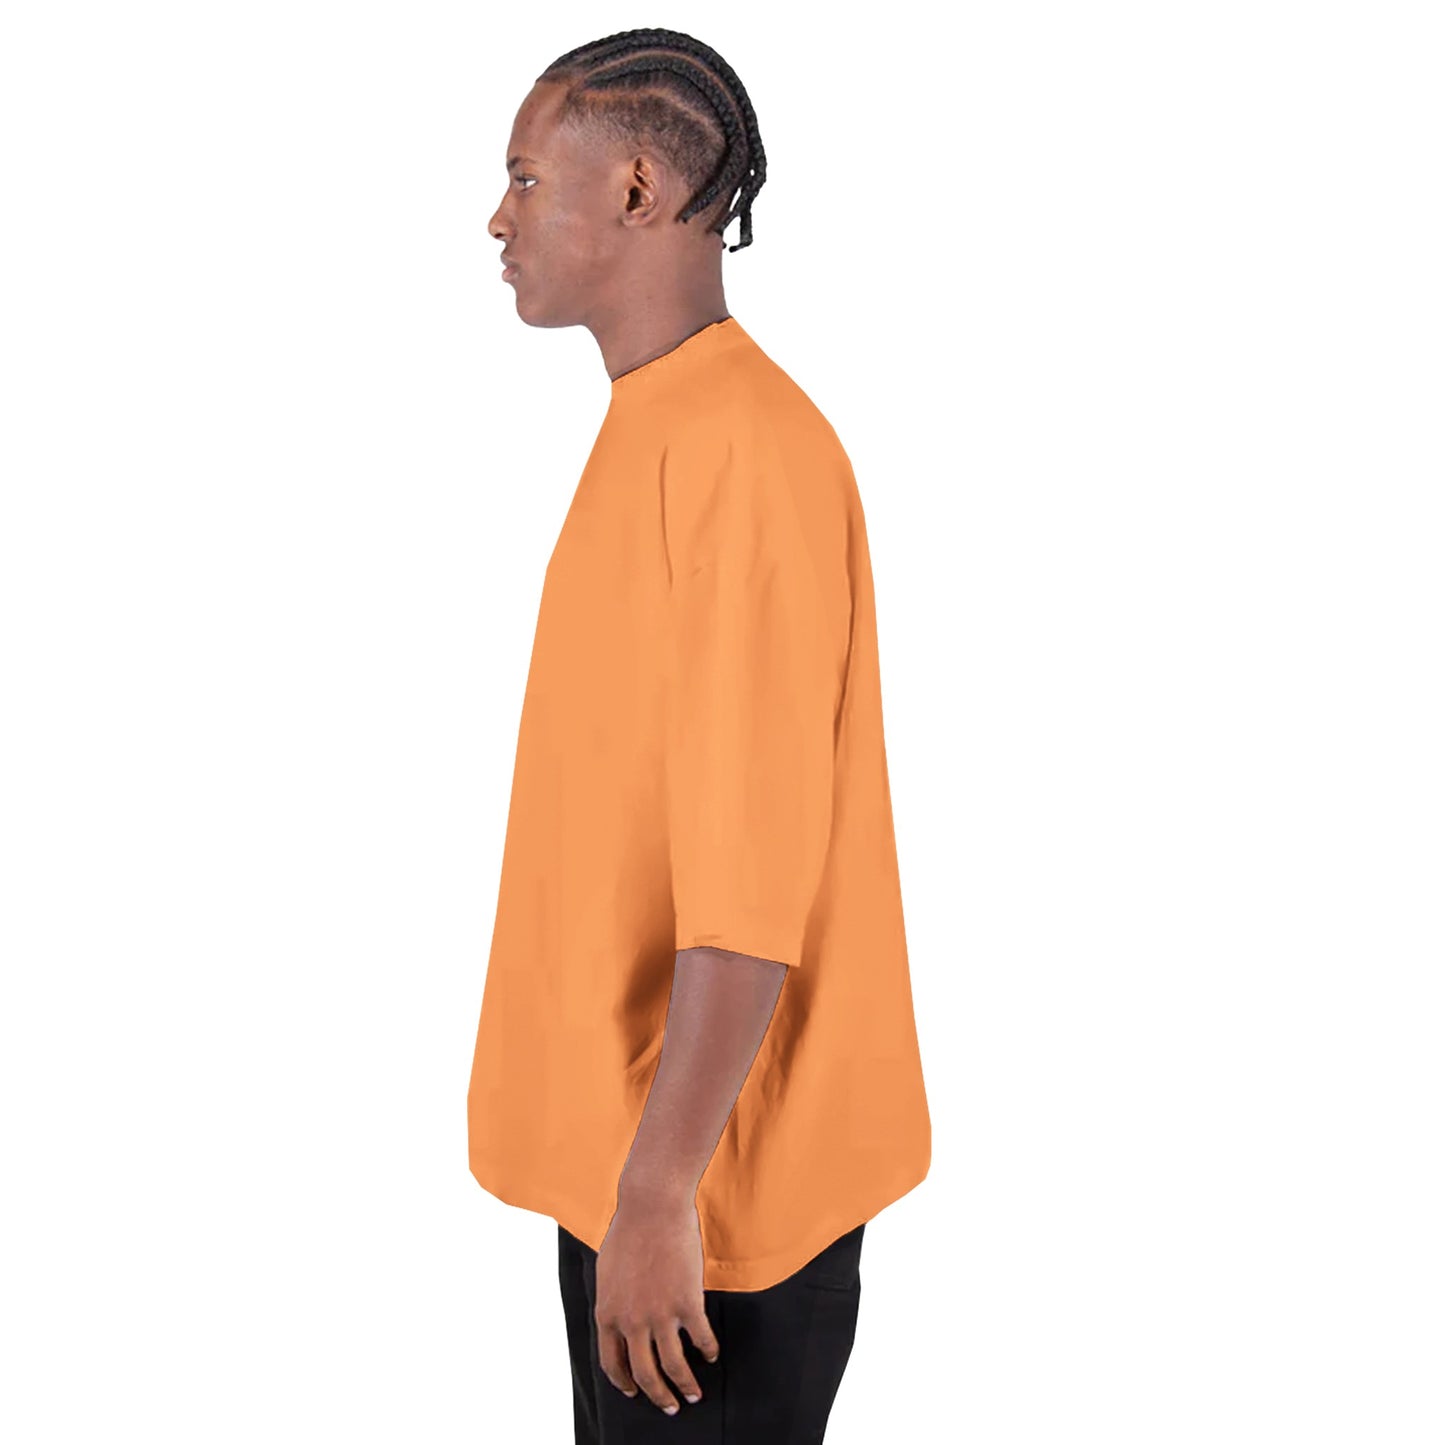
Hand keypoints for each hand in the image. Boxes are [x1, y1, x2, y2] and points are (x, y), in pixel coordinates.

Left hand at [594, 1191, 721, 1413]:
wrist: (652, 1206)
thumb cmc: (629, 1231)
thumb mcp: (608, 1272)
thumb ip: (614, 1301)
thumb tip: (620, 1320)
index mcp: (608, 1314)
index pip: (612, 1363)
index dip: (624, 1382)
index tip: (634, 1392)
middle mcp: (632, 1321)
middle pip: (645, 1374)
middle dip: (658, 1397)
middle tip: (669, 1407)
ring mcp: (660, 1314)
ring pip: (674, 1366)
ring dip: (685, 1386)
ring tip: (693, 1395)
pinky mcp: (687, 1303)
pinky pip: (701, 1339)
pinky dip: (708, 1351)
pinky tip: (711, 1355)